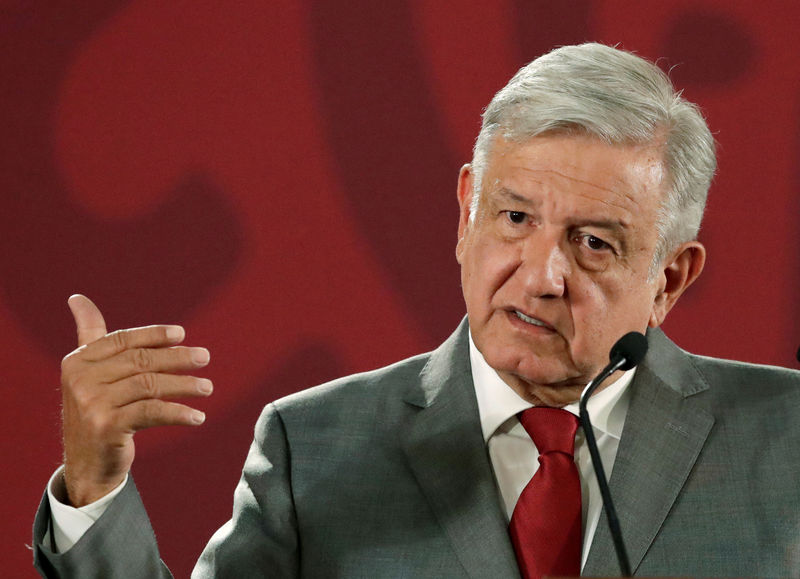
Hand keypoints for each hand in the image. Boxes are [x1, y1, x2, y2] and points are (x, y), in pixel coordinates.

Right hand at [60, 294, 212, 506]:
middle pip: (140, 361)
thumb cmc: (96, 411)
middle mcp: (81, 380)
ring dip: (184, 385)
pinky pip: (152, 412)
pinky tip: (198, 417)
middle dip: (177, 358)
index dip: (154, 335)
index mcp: (78, 361)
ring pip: (149, 385)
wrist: (87, 465)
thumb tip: (78, 297)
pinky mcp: (107, 427)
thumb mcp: (88, 372)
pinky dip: (178, 413)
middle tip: (205, 358)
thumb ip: (89, 335)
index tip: (182, 335)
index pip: (122, 340)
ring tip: (207, 388)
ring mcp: (92, 404)